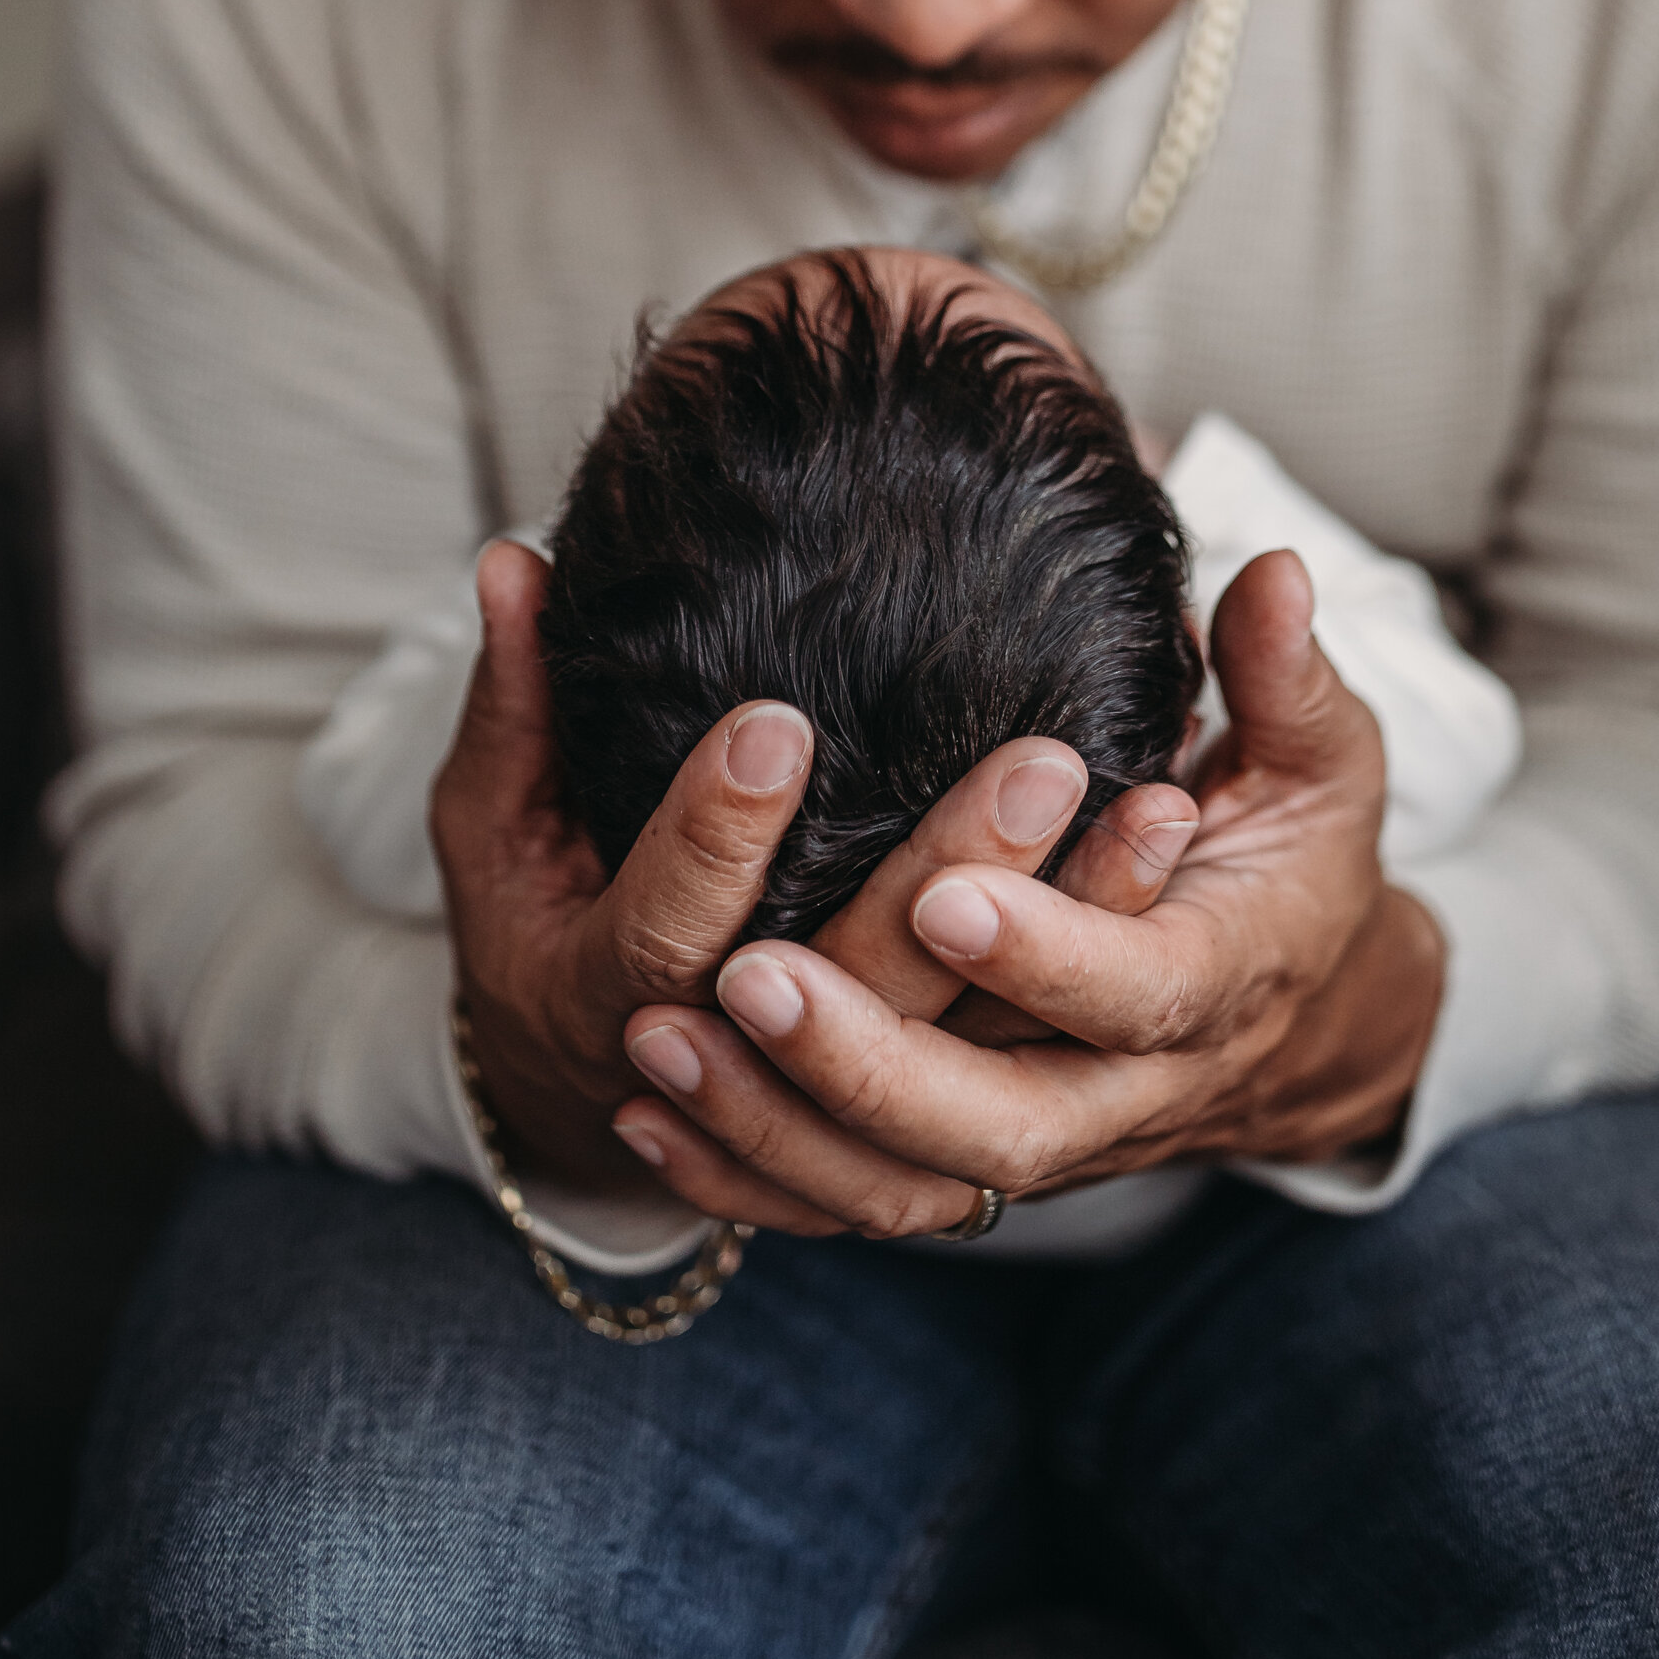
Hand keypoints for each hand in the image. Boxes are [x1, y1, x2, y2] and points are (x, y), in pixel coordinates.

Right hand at [430, 541, 1155, 1195]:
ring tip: (1157, 804)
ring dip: (1067, 928)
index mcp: (616, 988)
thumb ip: (511, 702)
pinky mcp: (917, 1095)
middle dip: (950, 874)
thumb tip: (510, 562)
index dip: (714, 832)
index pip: (671, 923)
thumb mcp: (492, 827)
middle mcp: (739, 1060)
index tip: (777, 721)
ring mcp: (838, 1096)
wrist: (581, 1082)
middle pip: (859, 991)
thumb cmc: (536, 923)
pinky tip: (1165, 841)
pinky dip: (1099, 957)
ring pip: (972, 1047)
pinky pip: (1025, 1048)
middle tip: (1042, 755)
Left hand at [611, 548, 1447, 1237]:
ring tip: (662, 1037)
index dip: (1046, 958)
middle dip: (867, 1065)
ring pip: (914, 1186)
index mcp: (1217, 985)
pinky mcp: (979, 1168)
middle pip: (1000, 1127)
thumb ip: (1285, 676)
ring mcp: (1047, 1142)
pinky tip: (652, 1113)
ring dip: (778, 1127)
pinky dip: (754, 1178)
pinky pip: (860, 1204)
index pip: (1136, 995)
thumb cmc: (1290, 860)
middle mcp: (1127, 1091)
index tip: (944, 897)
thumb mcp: (1320, 766)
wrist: (1300, 1017)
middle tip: (744, 976)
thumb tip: (1278, 570)